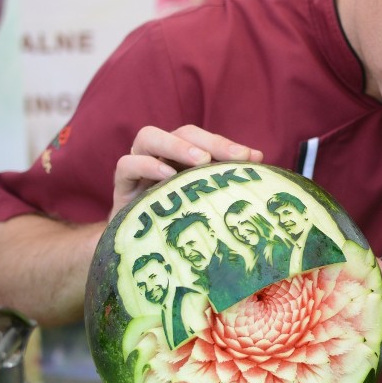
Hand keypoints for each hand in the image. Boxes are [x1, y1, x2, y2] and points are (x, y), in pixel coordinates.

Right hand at [110, 124, 262, 220]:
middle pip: (181, 131)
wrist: (141, 251)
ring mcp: (138, 167)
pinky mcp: (121, 185)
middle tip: (231, 157)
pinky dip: (146, 165)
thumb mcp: (205, 201)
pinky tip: (168, 176)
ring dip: (176, 145)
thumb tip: (260, 160)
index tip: (251, 157)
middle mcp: (161, 155)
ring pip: (148, 137)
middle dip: (208, 141)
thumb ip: (226, 179)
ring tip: (200, 160)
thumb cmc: (179, 223)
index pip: (204, 138)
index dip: (226, 144)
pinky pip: (126, 164)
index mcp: (183, 155)